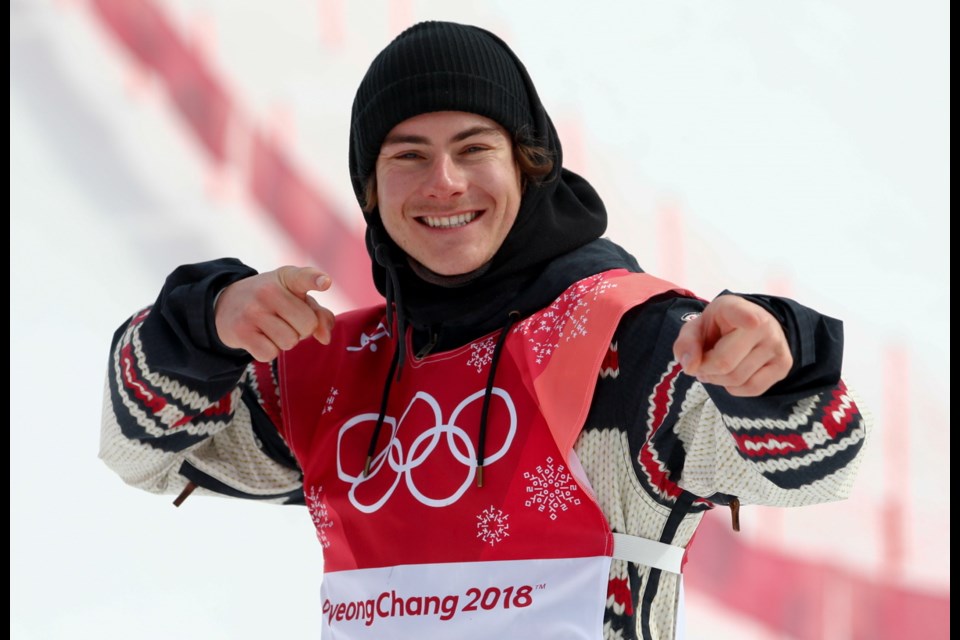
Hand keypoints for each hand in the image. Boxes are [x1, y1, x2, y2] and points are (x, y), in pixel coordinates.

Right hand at [214, 266, 335, 361]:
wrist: (226, 304)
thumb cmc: (273, 303)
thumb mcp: (296, 298)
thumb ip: (319, 314)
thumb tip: (325, 338)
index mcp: (287, 277)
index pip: (303, 277)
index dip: (315, 280)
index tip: (325, 283)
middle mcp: (268, 290)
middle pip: (307, 325)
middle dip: (302, 329)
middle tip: (286, 321)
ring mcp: (253, 310)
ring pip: (290, 342)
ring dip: (285, 341)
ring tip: (272, 328)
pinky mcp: (241, 331)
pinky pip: (270, 354)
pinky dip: (269, 351)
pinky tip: (259, 337)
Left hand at [673, 295, 791, 396]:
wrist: (748, 327)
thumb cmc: (717, 328)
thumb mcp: (695, 329)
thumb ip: (686, 344)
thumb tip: (690, 367)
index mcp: (735, 308)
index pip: (742, 313)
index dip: (747, 318)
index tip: (752, 322)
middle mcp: (763, 324)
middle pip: (724, 362)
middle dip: (704, 370)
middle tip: (700, 365)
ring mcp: (777, 345)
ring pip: (737, 379)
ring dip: (717, 380)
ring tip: (714, 369)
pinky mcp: (784, 365)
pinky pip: (752, 389)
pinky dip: (734, 388)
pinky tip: (730, 376)